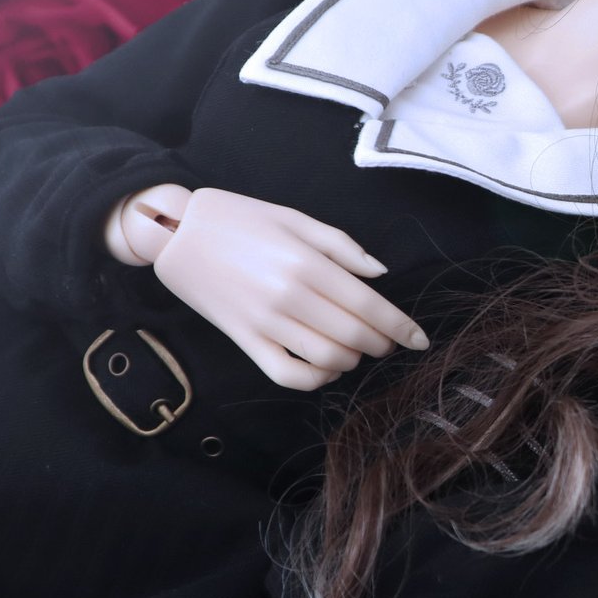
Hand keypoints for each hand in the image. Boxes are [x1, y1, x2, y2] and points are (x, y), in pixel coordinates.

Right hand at [139, 186, 429, 391]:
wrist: (177, 234)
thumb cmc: (240, 219)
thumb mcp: (295, 218)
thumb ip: (342, 246)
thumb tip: (380, 274)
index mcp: (307, 263)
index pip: (369, 307)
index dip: (401, 327)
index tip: (420, 340)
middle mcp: (289, 297)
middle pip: (354, 337)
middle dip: (382, 345)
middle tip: (389, 341)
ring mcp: (265, 323)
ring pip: (327, 360)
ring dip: (353, 360)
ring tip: (357, 349)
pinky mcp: (244, 341)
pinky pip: (287, 375)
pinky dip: (316, 379)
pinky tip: (327, 367)